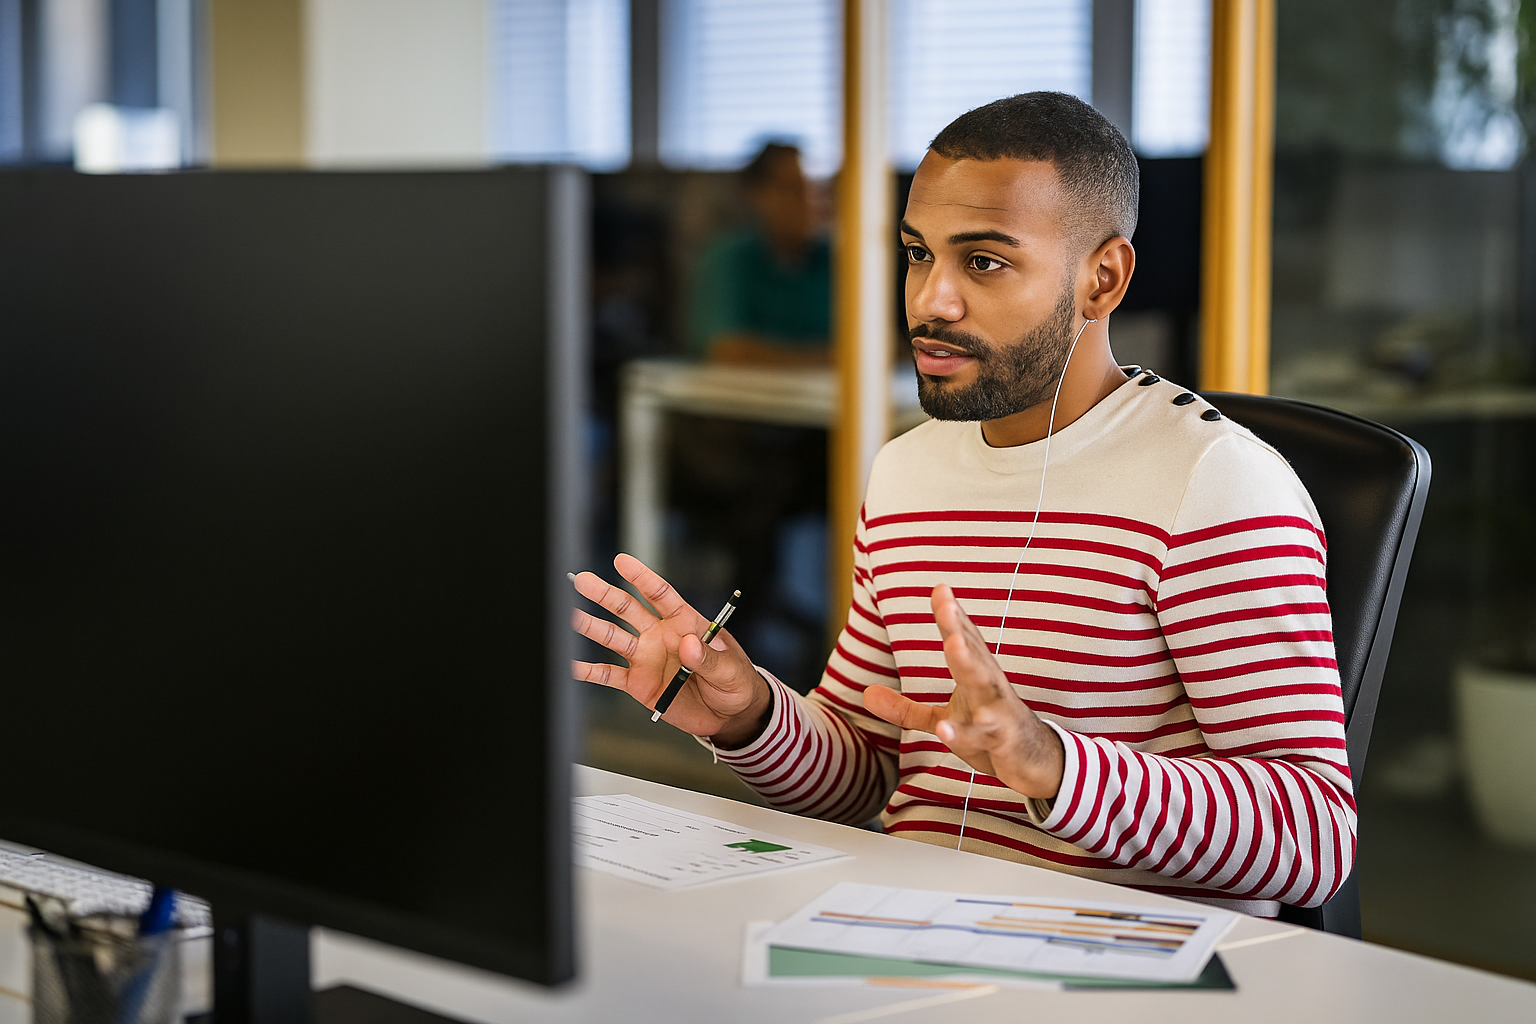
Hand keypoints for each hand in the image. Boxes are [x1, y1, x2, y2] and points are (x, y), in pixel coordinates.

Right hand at [570, 553, 770, 744]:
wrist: (729, 715)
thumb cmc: (736, 683)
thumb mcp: (732, 670)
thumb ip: (710, 658)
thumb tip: (689, 645)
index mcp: (685, 623)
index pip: (661, 595)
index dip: (641, 578)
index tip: (621, 561)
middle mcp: (660, 636)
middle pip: (628, 610)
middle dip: (605, 595)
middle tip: (582, 580)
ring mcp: (647, 658)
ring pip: (613, 637)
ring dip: (591, 627)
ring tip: (568, 616)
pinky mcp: (638, 684)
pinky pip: (609, 675)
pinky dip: (589, 671)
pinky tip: (570, 665)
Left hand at [863, 585, 1064, 798]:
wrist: (1038, 765)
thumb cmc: (991, 733)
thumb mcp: (943, 719)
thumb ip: (905, 709)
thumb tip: (865, 694)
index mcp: (975, 675)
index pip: (964, 638)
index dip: (952, 614)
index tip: (940, 588)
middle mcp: (988, 686)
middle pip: (973, 652)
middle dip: (959, 627)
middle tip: (946, 604)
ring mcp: (997, 712)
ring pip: (983, 685)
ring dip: (968, 663)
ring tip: (953, 643)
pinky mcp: (1002, 740)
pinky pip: (981, 735)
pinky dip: (962, 731)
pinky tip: (943, 728)